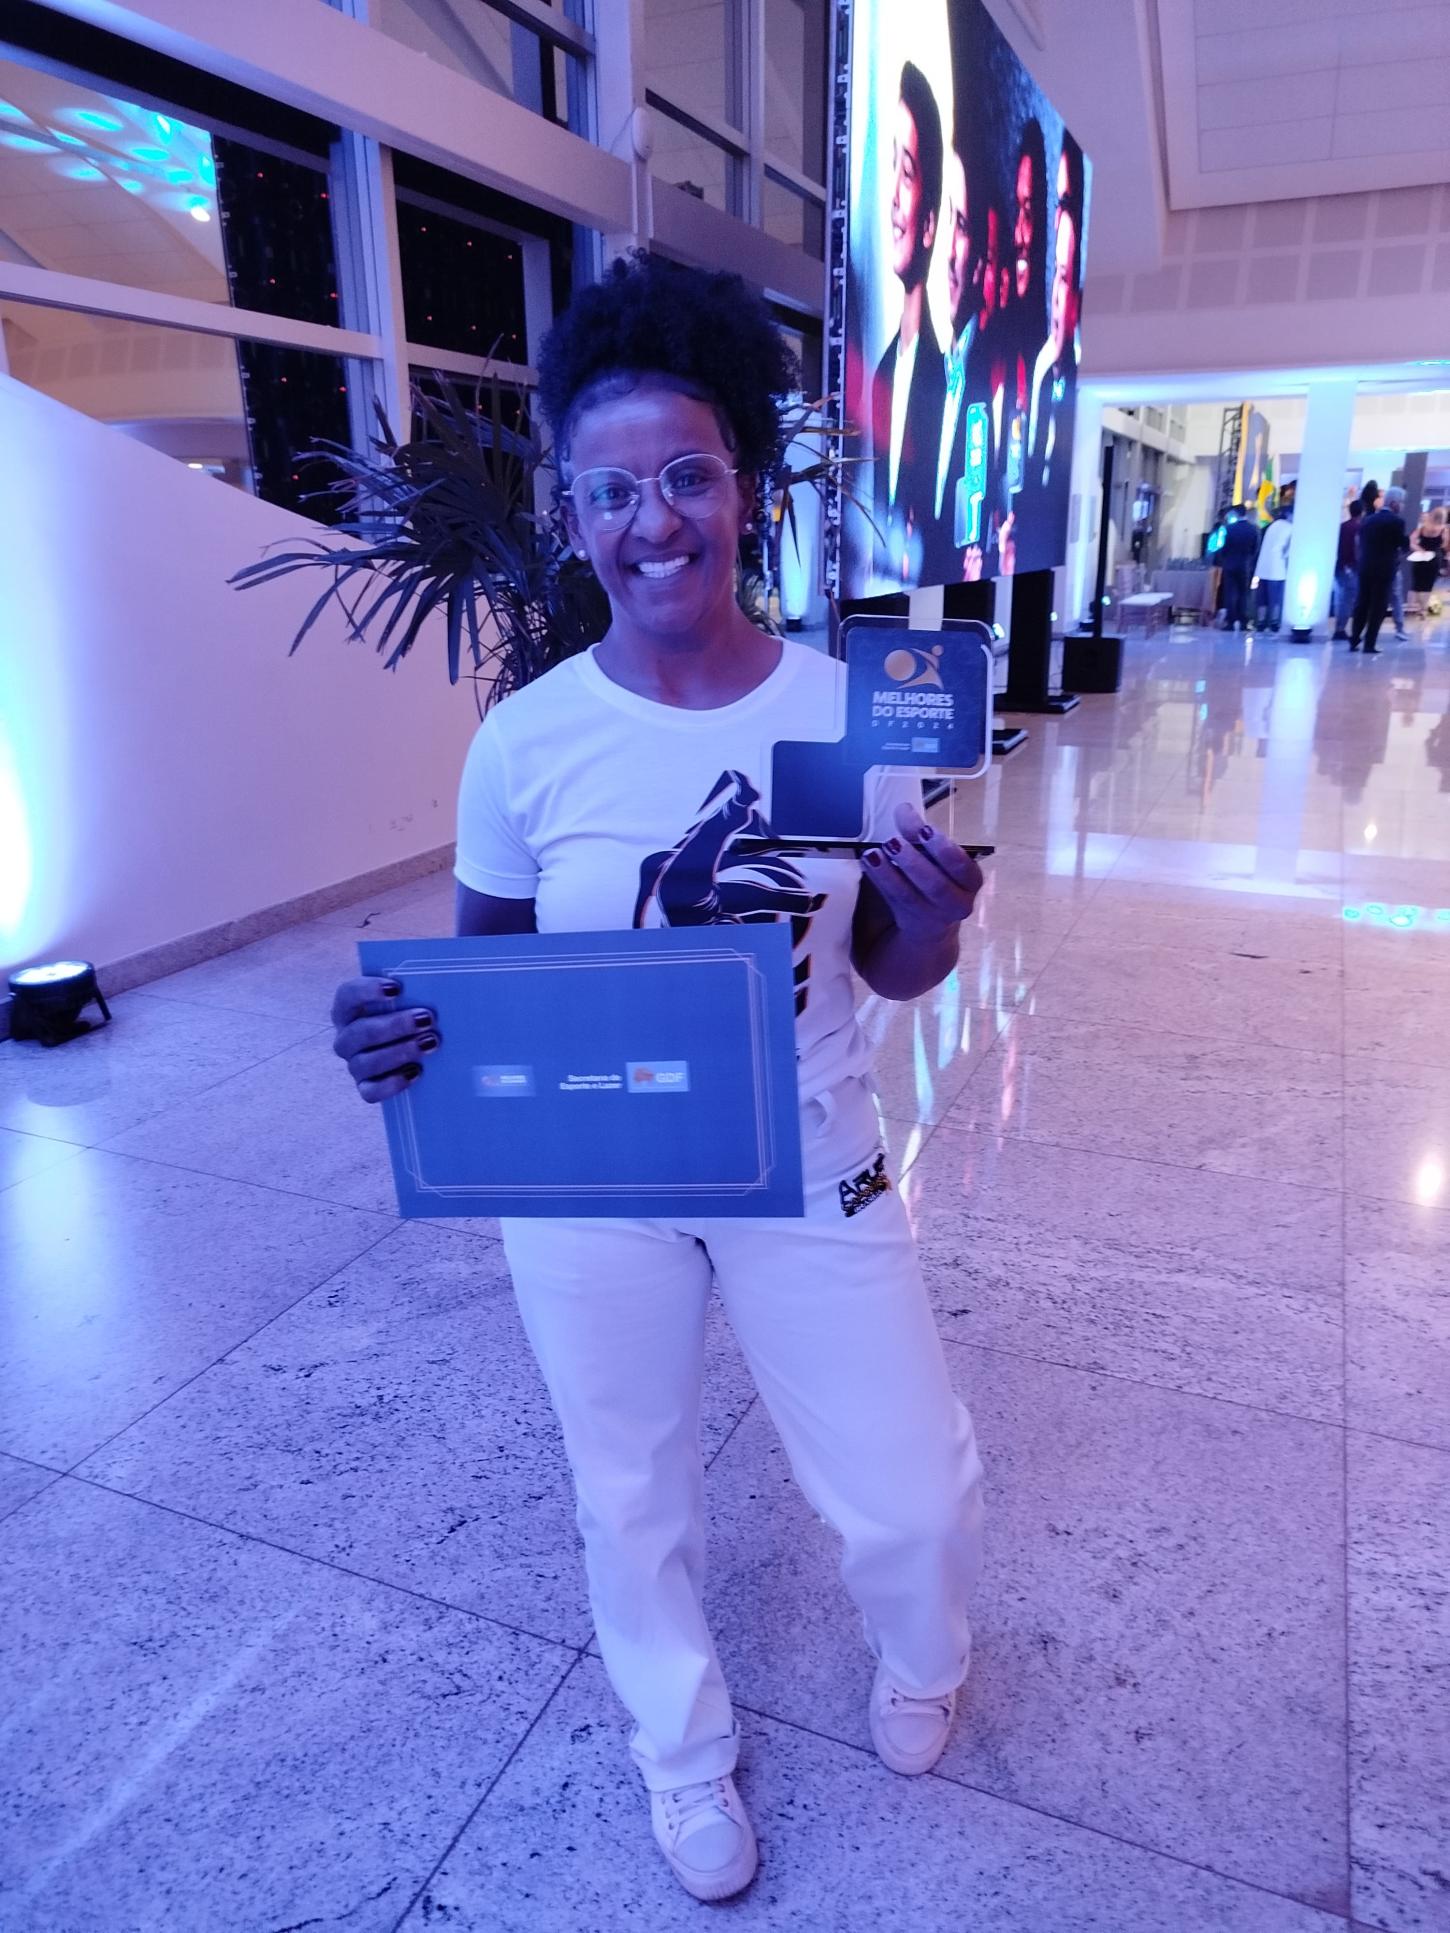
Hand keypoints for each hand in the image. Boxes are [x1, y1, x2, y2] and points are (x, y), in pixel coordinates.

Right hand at [331, 976, 439, 1102]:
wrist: (415, 1048)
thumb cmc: (410, 1014)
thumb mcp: (409, 998)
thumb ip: (414, 989)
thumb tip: (436, 984)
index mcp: (348, 1010)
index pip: (347, 995)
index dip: (367, 991)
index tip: (397, 988)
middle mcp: (346, 1038)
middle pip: (360, 1032)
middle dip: (395, 1025)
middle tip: (426, 1019)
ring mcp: (354, 1065)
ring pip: (365, 1062)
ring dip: (398, 1052)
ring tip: (429, 1043)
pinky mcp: (366, 1088)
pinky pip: (371, 1092)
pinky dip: (392, 1083)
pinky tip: (415, 1071)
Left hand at [862, 802, 982, 942]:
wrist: (931, 919)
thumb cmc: (937, 875)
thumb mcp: (935, 854)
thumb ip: (921, 833)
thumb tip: (904, 810)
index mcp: (971, 881)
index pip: (963, 867)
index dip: (944, 850)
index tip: (925, 830)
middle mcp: (958, 903)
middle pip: (937, 885)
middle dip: (913, 862)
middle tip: (894, 841)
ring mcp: (934, 917)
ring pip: (910, 896)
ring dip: (889, 873)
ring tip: (874, 852)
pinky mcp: (911, 922)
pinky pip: (893, 902)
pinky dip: (880, 880)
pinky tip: (869, 863)